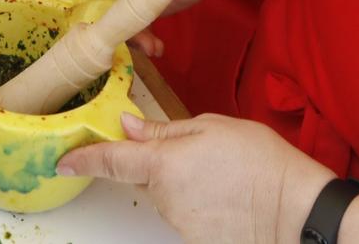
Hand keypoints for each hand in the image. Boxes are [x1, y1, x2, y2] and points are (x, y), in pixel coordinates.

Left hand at [57, 114, 335, 243]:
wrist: (295, 209)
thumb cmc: (260, 162)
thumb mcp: (212, 127)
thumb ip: (165, 129)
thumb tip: (129, 126)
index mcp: (162, 163)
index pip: (110, 161)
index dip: (83, 159)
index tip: (63, 160)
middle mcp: (163, 197)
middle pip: (144, 177)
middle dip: (158, 164)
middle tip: (198, 153)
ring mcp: (179, 222)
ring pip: (166, 195)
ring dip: (182, 182)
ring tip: (221, 173)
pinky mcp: (195, 239)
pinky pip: (185, 213)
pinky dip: (197, 202)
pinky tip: (225, 194)